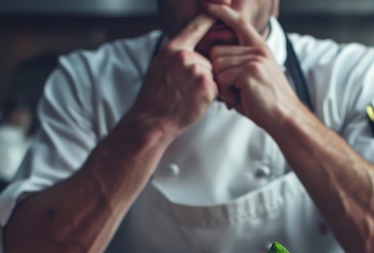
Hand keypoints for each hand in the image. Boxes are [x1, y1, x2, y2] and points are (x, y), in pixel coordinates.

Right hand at [129, 13, 217, 139]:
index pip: (195, 26)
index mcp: (173, 48)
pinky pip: (218, 87)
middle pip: (208, 58)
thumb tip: (190, 48)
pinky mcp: (207, 86)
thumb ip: (176, 54)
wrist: (153, 121)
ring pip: (213, 73)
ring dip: (206, 85)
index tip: (219, 8)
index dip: (209, 17)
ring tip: (188, 96)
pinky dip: (210, 96)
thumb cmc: (156, 97)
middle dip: (203, 73)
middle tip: (185, 88)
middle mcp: (185, 56)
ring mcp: (197, 70)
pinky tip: (194, 102)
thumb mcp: (160, 66)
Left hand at [204, 3, 304, 130]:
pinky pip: (222, 79)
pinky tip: (241, 99)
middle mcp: (257, 50)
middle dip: (219, 75)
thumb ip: (238, 64)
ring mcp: (254, 60)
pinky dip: (227, 93)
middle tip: (235, 90)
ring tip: (239, 94)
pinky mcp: (249, 72)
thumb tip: (214, 58)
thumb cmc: (265, 101)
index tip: (209, 5)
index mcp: (259, 48)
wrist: (284, 116)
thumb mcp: (254, 75)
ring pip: (217, 66)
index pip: (239, 23)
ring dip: (222, 85)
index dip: (223, 13)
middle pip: (217, 53)